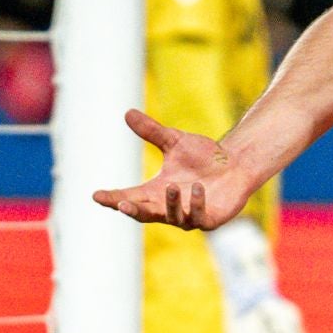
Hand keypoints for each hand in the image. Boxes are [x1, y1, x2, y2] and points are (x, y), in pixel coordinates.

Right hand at [92, 109, 251, 229]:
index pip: (128, 197)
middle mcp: (168, 207)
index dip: (112, 199)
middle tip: (121, 204)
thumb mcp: (175, 142)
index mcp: (155, 191)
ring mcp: (188, 216)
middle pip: (143, 213)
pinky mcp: (209, 219)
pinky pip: (198, 216)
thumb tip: (127, 112)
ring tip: (172, 187)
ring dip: (171, 203)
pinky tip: (198, 188)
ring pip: (172, 216)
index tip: (96, 195)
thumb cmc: (203, 156)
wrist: (236, 163)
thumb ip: (152, 132)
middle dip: (132, 210)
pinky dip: (197, 204)